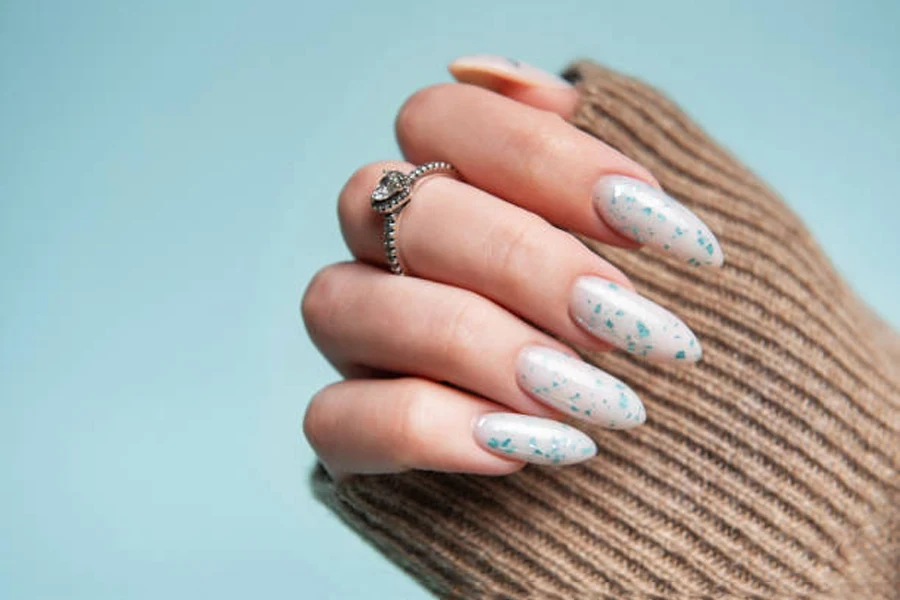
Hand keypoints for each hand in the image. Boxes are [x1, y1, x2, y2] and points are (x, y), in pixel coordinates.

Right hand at [301, 55, 722, 479]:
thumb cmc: (668, 340)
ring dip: (474, 345)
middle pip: (396, 210)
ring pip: (341, 303)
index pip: (439, 118)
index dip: (538, 158)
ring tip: (587, 397)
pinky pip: (336, 420)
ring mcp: (360, 340)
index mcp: (452, 181)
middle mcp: (385, 249)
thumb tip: (542, 87)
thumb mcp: (666, 235)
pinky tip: (521, 446)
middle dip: (522, 264)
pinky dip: (428, 429)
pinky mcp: (352, 434)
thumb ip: (611, 144)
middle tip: (624, 323)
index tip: (649, 222)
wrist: (678, 476)